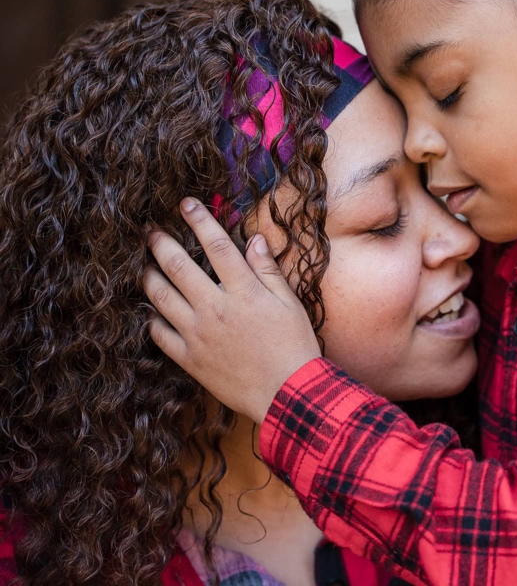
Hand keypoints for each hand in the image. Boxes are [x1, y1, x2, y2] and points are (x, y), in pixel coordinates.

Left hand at [143, 198, 319, 422]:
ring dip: (148, 276)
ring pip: (161, 297)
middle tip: (150, 231)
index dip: (199, 220)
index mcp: (243, 291)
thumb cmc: (294, 345)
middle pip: (178, 266)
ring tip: (144, 266)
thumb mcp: (289, 303)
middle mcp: (215, 308)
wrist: (287, 393)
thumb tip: (254, 239)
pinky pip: (160, 334)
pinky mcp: (189, 359)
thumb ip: (267, 270)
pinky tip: (153, 310)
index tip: (186, 203)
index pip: (216, 245)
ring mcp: (198, 334)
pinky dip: (152, 318)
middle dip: (160, 243)